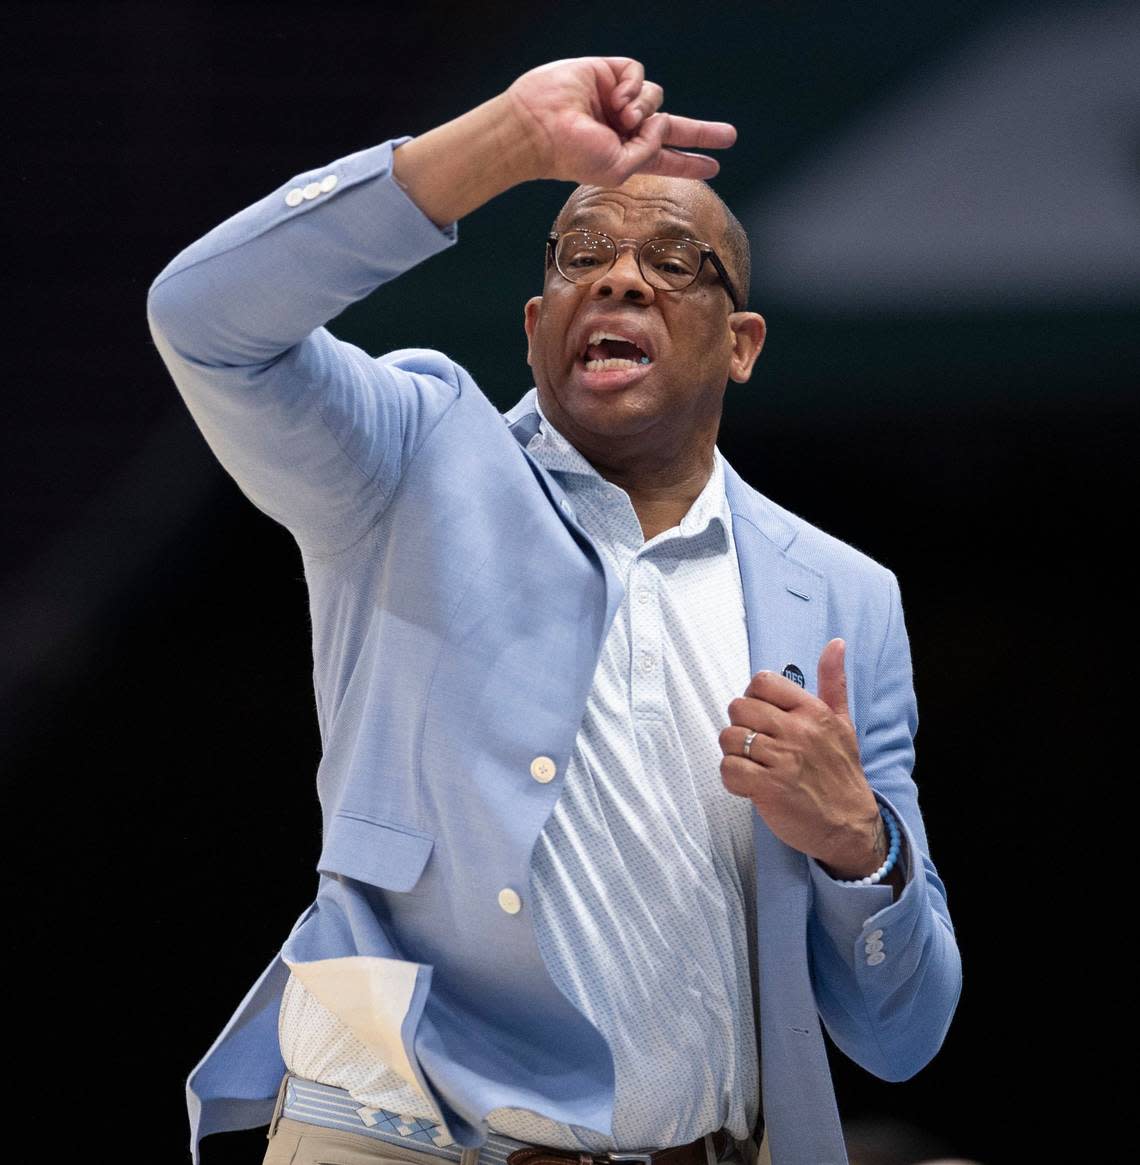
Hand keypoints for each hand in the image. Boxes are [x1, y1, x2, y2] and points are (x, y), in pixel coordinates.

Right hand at [505, 56, 736, 186]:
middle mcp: (626, 128)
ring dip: (644, 108)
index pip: (666, 159)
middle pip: (673, 127)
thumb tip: (660, 121)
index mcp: (628, 155)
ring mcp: (618, 101)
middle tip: (730, 136)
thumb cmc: (572, 154)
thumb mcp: (619, 168)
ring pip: (656, 98)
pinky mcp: (610, 74)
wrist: (540, 125)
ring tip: (622, 118)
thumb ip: (649, 150)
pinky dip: (633, 87)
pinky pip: (639, 75)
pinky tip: (615, 98)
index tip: (713, 166)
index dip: (689, 162)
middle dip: (701, 133)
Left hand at [719, 639, 885, 877]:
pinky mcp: (769, 789)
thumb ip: (833, 681)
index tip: (762, 717)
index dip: (753, 697)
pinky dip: (732, 777)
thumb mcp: (843, 722)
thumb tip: (836, 642)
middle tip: (755, 744)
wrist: (850, 826)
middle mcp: (797, 732)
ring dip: (734, 752)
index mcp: (812, 712)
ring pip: (730, 738)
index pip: (762, 682)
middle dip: (740, 725)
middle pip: (739, 707)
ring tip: (752, 763)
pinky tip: (748, 782)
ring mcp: (782, 760)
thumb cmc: (841, 772)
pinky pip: (729, 769)